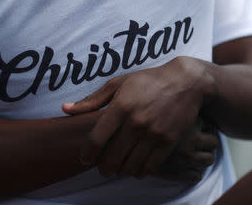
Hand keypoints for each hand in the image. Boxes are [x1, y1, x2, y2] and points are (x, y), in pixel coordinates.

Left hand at [63, 56, 212, 177]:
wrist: (185, 82)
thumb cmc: (148, 81)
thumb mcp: (118, 84)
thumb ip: (92, 100)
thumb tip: (66, 109)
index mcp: (120, 107)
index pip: (96, 139)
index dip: (87, 154)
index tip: (84, 159)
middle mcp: (136, 122)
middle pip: (112, 157)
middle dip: (103, 168)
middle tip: (102, 168)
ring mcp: (153, 133)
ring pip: (130, 165)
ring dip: (121, 171)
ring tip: (119, 168)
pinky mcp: (169, 141)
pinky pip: (150, 166)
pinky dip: (140, 171)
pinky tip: (136, 168)